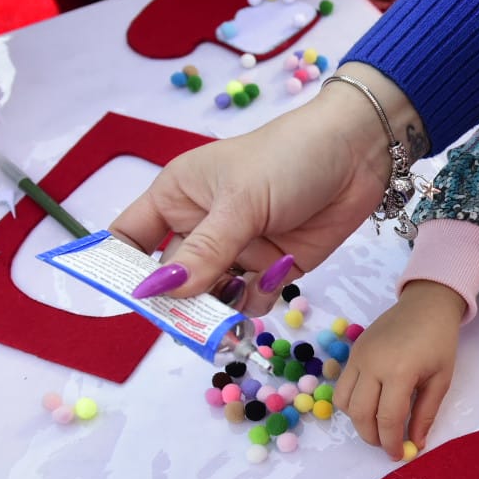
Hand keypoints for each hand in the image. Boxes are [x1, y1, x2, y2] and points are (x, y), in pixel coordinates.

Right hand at [110, 64, 425, 314]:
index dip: (119, 271)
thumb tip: (157, 292)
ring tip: (236, 305)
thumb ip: (204, 252)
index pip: (127, 240)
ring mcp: (236, 250)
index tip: (128, 299)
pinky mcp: (272, 268)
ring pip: (210, 298)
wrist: (359, 153)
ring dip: (221, 308)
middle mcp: (200, 227)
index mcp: (176, 198)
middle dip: (178, 304)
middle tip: (189, 325)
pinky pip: (250, 301)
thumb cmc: (289, 157)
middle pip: (170, 281)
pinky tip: (278, 277)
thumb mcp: (241, 202)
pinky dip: (259, 300)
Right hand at [333, 280, 465, 456]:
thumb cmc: (440, 342)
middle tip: (387, 445)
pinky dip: (351, 403)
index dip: (391, 442)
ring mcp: (358, 357)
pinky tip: (369, 406)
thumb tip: (416, 444)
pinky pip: (342, 386)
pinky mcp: (352, 352)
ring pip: (343, 402)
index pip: (387, 418)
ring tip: (377, 427)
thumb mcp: (441, 380)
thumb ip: (426, 414)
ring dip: (357, 422)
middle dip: (372, 437)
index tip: (399, 454)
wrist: (426, 304)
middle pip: (360, 414)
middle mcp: (373, 364)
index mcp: (400, 371)